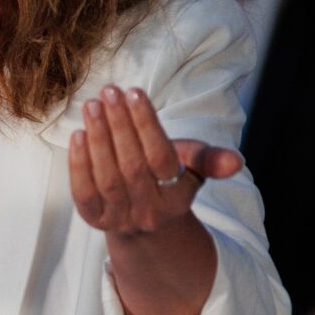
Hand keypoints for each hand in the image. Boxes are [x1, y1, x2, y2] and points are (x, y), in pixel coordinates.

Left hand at [68, 85, 241, 235]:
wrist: (145, 223)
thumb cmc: (168, 180)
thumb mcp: (191, 168)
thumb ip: (209, 159)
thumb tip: (236, 162)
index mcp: (177, 197)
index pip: (161, 156)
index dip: (146, 124)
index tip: (134, 92)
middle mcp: (149, 212)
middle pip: (132, 166)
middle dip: (119, 125)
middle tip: (109, 91)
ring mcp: (120, 218)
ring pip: (107, 178)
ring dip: (98, 139)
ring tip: (92, 106)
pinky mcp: (95, 219)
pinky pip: (84, 192)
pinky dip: (79, 164)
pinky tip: (78, 135)